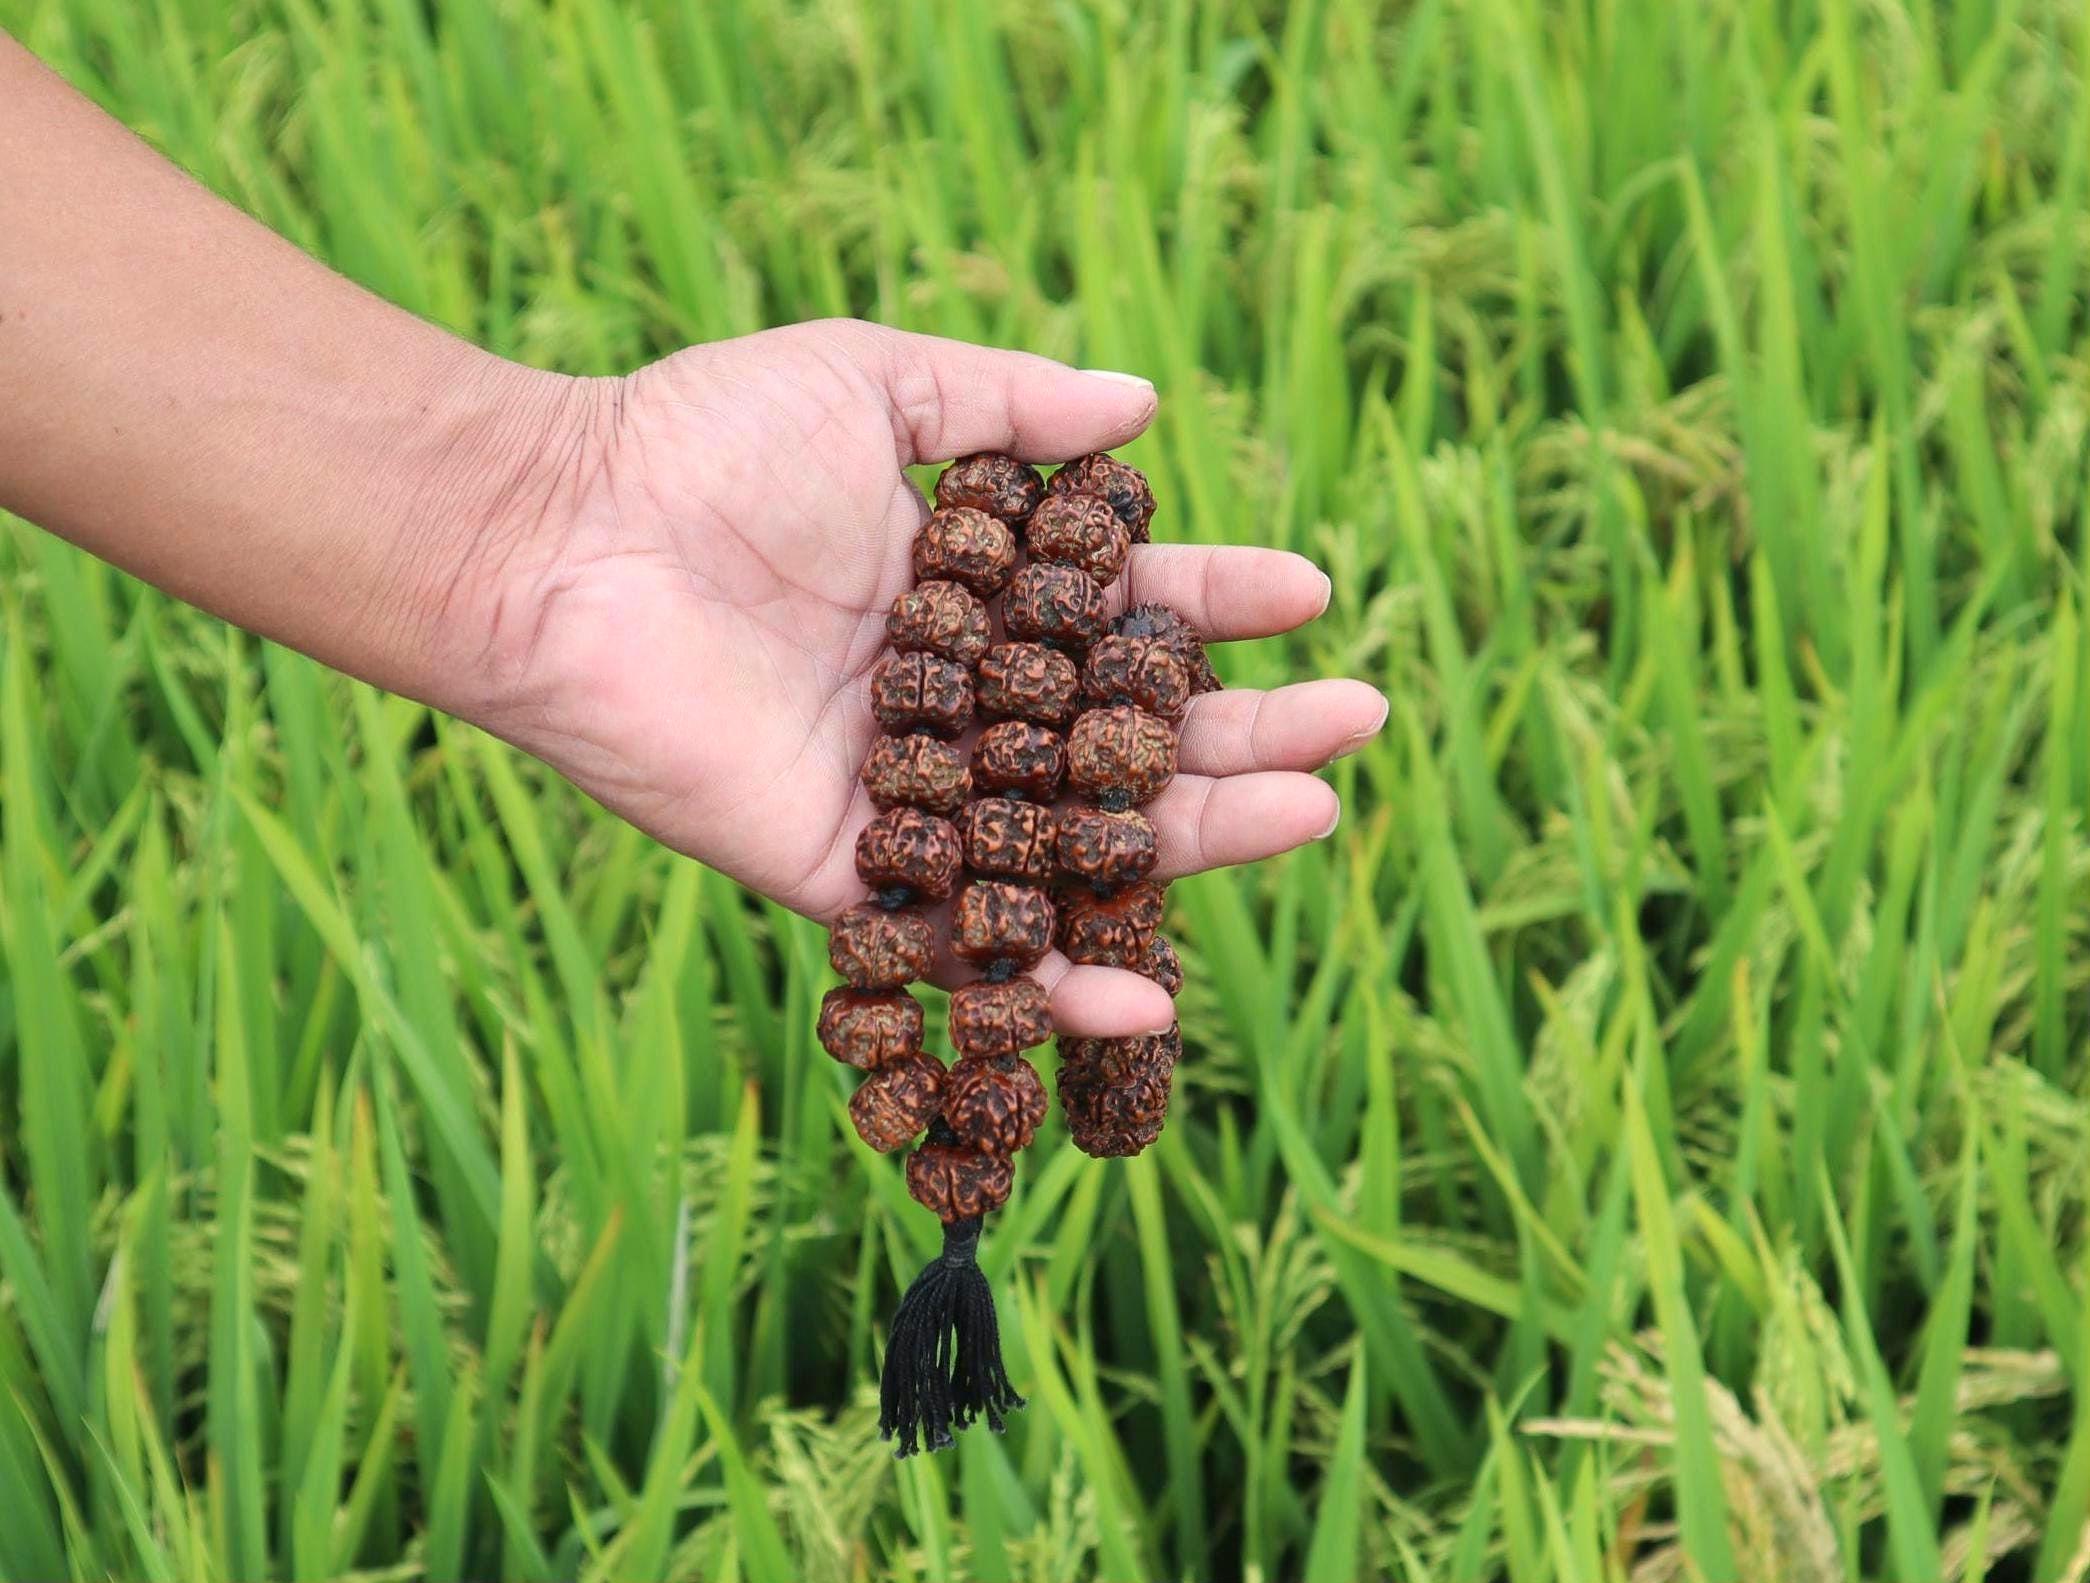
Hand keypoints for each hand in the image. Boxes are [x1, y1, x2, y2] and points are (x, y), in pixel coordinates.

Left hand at [460, 320, 1388, 1035]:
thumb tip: (1145, 404)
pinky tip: (1155, 1001)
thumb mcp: (875, 386)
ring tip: (1315, 810)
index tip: (1310, 596)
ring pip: (1074, 838)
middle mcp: (952, 706)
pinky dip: (1052, 985)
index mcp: (965, 601)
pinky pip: (964, 945)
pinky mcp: (847, 879)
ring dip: (1197, 839)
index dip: (1214, 604)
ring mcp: (907, 798)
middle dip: (1242, 728)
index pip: (1118, 613)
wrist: (558, 538)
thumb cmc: (700, 444)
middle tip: (1356, 719)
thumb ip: (1007, 403)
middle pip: (1122, 735)